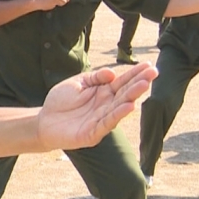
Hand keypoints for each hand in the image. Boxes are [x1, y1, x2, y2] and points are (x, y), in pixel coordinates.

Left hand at [37, 64, 158, 150]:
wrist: (44, 121)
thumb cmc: (61, 101)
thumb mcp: (78, 82)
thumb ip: (95, 78)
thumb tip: (112, 73)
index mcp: (103, 92)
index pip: (122, 82)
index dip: (135, 74)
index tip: (150, 66)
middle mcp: (106, 106)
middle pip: (125, 93)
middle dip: (139, 82)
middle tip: (154, 72)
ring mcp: (101, 120)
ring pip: (119, 107)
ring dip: (132, 96)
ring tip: (144, 85)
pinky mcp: (93, 133)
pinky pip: (107, 123)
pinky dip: (118, 115)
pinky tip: (129, 106)